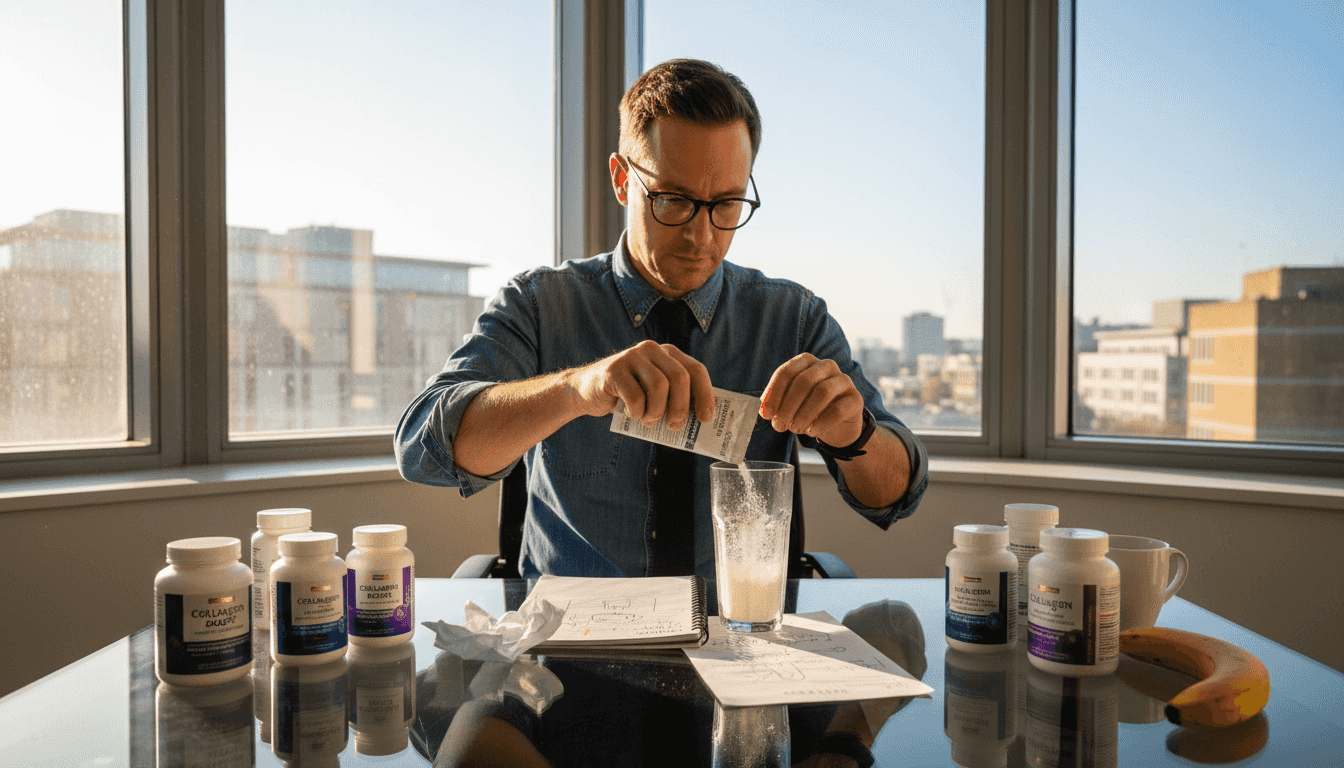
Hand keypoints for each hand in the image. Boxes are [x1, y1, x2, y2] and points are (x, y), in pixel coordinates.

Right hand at [565, 340, 715, 429]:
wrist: (587, 392)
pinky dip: (637, 413)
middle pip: (679, 378)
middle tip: (674, 426)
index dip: (705, 395)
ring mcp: (632, 356)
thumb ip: (675, 397)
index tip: (705, 418)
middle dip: (681, 407)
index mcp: (668, 353)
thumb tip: (702, 419)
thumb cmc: (627, 396)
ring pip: (659, 386)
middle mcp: (651, 349)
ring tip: (649, 420)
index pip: (696, 370)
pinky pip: (635, 396)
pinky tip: (632, 414)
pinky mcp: (614, 369)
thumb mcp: (655, 392)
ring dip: (656, 412)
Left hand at [759, 353, 864, 446]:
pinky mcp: (855, 399)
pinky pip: (837, 409)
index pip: (786, 372)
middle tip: (780, 425)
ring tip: (795, 430)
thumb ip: (777, 404)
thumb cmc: (810, 410)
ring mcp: (844, 380)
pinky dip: (821, 422)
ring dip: (804, 414)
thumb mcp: (791, 405)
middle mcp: (826, 366)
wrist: (838, 425)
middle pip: (803, 381)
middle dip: (788, 406)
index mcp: (806, 362)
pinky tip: (812, 431)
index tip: (766, 413)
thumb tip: (764, 411)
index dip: (774, 393)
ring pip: (822, 393)